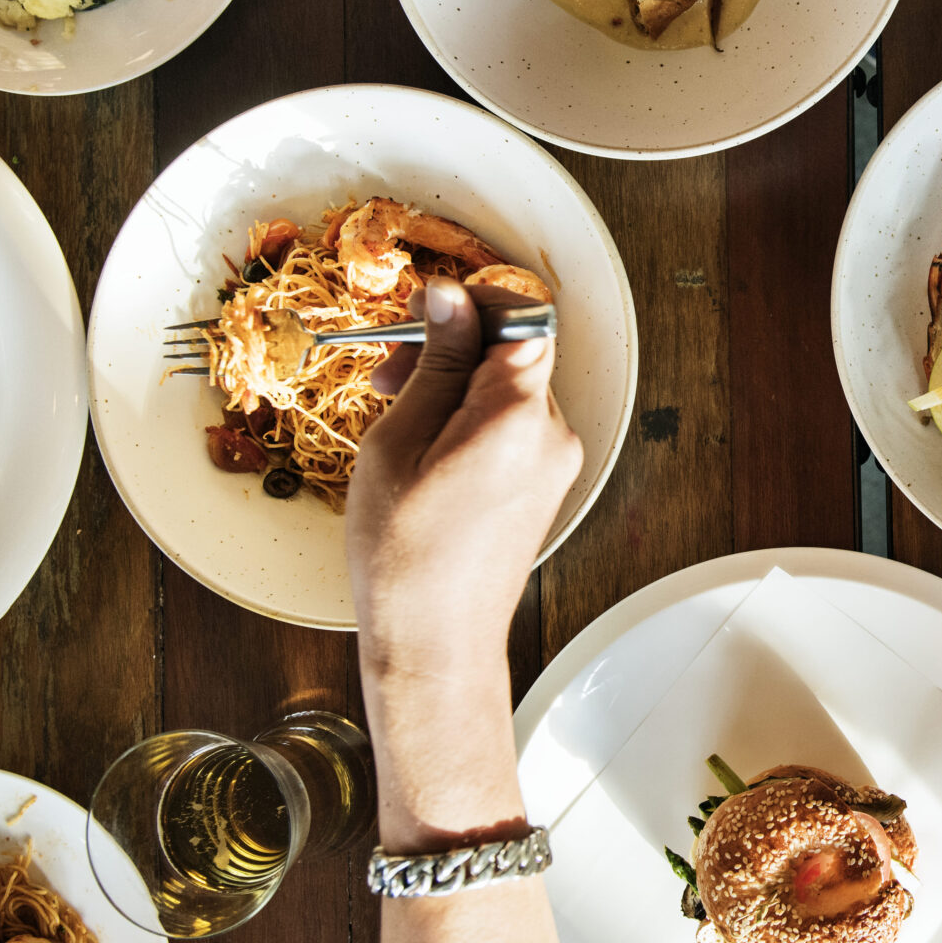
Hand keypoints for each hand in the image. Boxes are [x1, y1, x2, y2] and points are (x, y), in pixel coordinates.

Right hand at [348, 277, 583, 669]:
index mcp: (519, 416)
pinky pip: (510, 426)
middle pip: (513, 350)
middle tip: (387, 366)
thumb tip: (449, 298)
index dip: (470, 302)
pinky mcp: (544, 484)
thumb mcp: (400, 442)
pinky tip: (423, 442)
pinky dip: (470, 417)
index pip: (522, 315)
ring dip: (455, 382)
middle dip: (452, 344)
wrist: (434, 644)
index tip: (421, 312)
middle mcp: (553, 434)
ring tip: (394, 407)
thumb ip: (436, 363)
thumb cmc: (406, 558)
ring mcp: (554, 462)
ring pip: (508, 388)